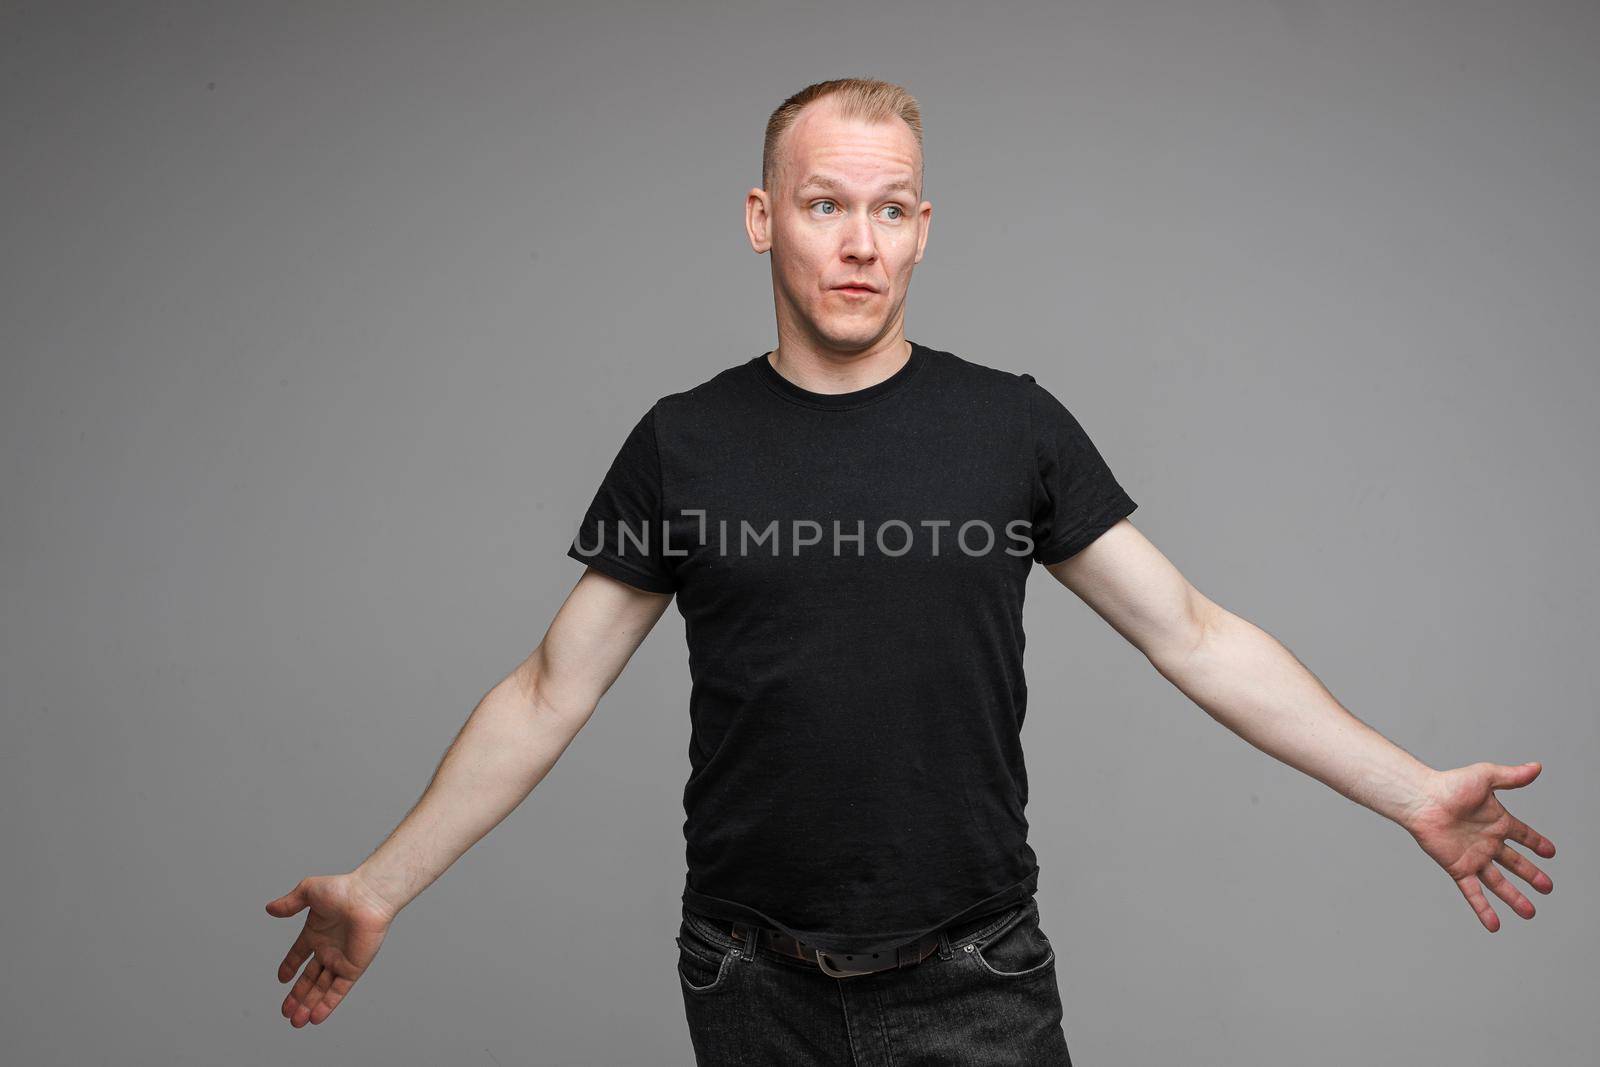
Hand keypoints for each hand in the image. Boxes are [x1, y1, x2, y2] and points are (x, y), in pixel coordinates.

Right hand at [265, 871, 396, 1026]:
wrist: (368, 896)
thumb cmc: (343, 889)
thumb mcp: (309, 891)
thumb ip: (289, 903)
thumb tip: (269, 909)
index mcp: (317, 933)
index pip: (300, 954)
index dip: (290, 966)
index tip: (281, 978)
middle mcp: (328, 949)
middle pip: (310, 978)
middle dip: (297, 996)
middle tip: (286, 1012)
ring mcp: (341, 959)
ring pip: (322, 988)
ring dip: (309, 1005)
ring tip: (296, 1021)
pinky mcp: (353, 968)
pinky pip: (338, 990)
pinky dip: (327, 1004)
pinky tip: (315, 1017)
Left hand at [1402, 761, 1555, 931]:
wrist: (1422, 800)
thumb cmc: (1450, 785)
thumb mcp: (1486, 777)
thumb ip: (1512, 776)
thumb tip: (1536, 767)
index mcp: (1496, 821)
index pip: (1523, 835)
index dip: (1537, 843)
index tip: (1551, 852)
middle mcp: (1487, 841)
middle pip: (1515, 863)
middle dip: (1532, 876)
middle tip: (1548, 887)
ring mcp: (1473, 856)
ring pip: (1499, 882)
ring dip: (1514, 897)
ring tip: (1531, 913)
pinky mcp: (1458, 868)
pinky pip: (1474, 892)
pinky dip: (1483, 909)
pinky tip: (1494, 925)